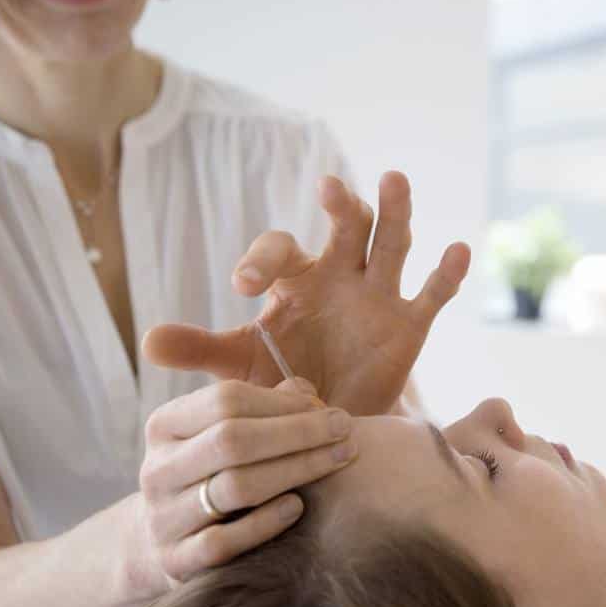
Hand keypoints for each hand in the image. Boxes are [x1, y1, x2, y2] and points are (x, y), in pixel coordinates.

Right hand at [126, 377, 354, 597]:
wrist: (167, 544)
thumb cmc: (216, 475)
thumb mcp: (227, 433)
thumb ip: (263, 406)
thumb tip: (305, 391)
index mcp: (165, 426)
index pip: (225, 400)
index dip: (283, 403)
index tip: (330, 410)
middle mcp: (157, 470)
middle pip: (232, 439)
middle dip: (298, 433)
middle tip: (347, 433)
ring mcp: (162, 518)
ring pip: (234, 487)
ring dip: (295, 471)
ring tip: (337, 461)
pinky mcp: (176, 561)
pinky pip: (224, 541)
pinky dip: (266, 523)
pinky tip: (298, 507)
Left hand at [143, 171, 469, 416]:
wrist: (327, 428)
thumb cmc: (280, 385)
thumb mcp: (236, 367)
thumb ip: (200, 349)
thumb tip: (148, 340)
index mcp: (295, 278)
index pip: (279, 251)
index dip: (261, 260)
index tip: (243, 286)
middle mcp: (340, 275)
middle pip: (346, 227)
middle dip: (341, 206)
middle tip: (328, 187)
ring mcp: (379, 296)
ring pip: (391, 244)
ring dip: (394, 212)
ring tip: (394, 178)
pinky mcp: (409, 326)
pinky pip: (432, 294)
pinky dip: (447, 273)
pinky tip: (458, 249)